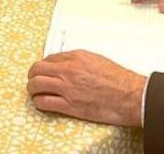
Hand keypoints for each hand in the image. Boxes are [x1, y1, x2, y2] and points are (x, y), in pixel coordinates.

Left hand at [27, 50, 144, 126]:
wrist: (130, 96)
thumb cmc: (118, 79)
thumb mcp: (97, 60)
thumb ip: (78, 60)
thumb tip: (64, 63)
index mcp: (76, 57)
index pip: (49, 58)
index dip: (44, 65)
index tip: (44, 71)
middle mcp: (69, 71)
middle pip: (37, 70)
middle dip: (33, 75)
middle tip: (34, 80)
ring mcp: (67, 88)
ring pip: (35, 85)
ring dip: (33, 89)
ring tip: (36, 92)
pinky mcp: (69, 106)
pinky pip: (44, 102)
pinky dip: (39, 102)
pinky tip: (42, 103)